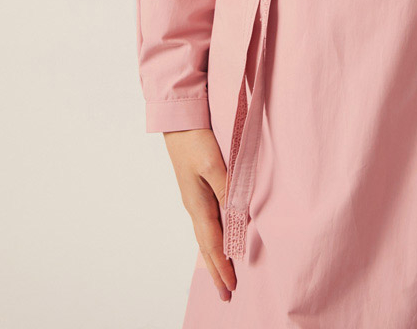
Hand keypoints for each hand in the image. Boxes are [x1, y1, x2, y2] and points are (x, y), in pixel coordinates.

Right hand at [163, 127, 235, 301]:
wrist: (178, 121)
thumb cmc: (195, 141)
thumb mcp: (213, 164)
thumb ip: (227, 189)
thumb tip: (238, 216)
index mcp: (198, 204)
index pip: (213, 243)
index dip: (223, 265)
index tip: (232, 286)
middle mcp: (195, 206)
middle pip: (207, 246)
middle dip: (217, 270)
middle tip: (226, 294)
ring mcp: (195, 199)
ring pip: (206, 236)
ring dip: (215, 257)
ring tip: (222, 276)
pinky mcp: (198, 189)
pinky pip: (207, 222)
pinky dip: (213, 239)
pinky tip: (218, 241)